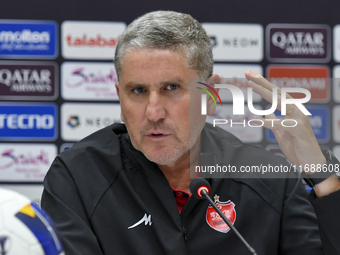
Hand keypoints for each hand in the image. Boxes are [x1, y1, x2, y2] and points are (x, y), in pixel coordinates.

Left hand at [244, 70, 339, 196]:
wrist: (311, 162)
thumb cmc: (298, 146)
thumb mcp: (282, 132)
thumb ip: (274, 121)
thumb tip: (267, 112)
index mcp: (292, 110)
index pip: (276, 94)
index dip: (263, 84)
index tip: (250, 76)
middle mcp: (297, 111)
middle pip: (278, 92)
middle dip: (262, 81)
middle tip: (248, 73)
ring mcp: (298, 119)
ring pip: (280, 102)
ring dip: (264, 93)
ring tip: (250, 85)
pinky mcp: (297, 130)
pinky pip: (279, 124)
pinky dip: (266, 122)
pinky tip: (254, 119)